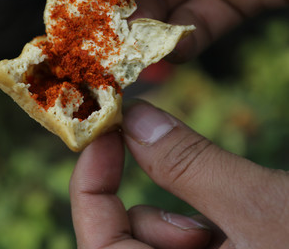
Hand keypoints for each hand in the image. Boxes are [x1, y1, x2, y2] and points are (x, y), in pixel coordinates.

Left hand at [70, 100, 288, 247]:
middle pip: (124, 240)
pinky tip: (251, 229)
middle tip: (199, 204)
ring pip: (160, 245)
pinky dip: (211, 233)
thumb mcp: (266, 210)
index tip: (107, 132)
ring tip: (245, 224)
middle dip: (154, 206)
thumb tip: (135, 119)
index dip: (89, 183)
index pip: (96, 240)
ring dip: (189, 223)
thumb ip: (192, 166)